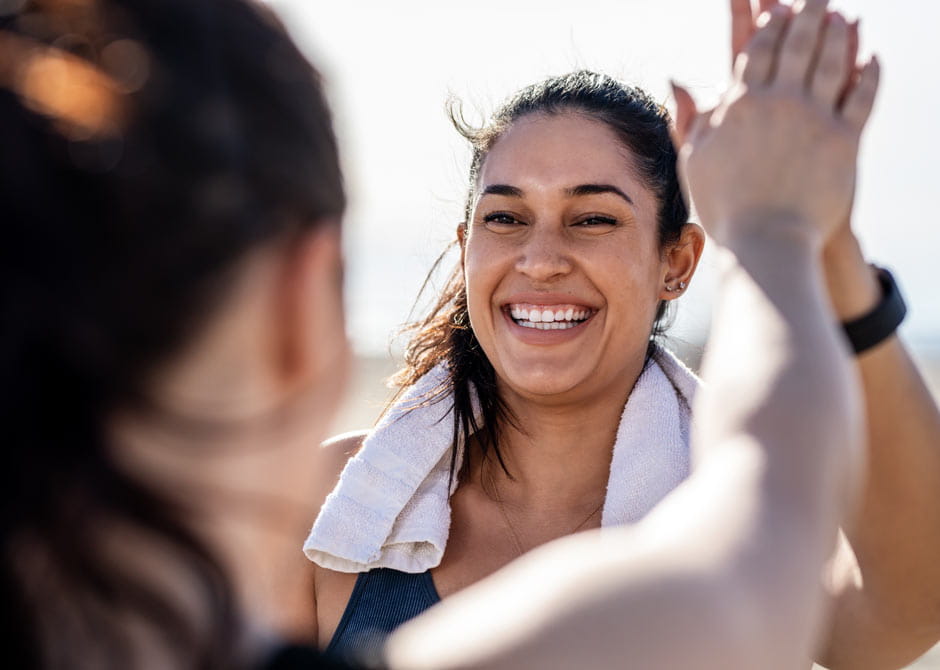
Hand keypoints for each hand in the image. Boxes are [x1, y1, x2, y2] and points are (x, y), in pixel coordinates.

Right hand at [673, 0, 878, 247]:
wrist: (765, 242)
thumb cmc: (724, 207)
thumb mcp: (694, 160)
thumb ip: (689, 117)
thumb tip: (676, 80)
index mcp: (740, 106)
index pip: (756, 50)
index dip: (768, 25)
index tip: (776, 8)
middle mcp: (779, 103)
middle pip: (796, 44)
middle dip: (807, 13)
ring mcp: (814, 118)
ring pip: (830, 61)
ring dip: (837, 33)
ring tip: (841, 14)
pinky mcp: (844, 140)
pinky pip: (862, 95)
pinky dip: (868, 72)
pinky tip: (871, 57)